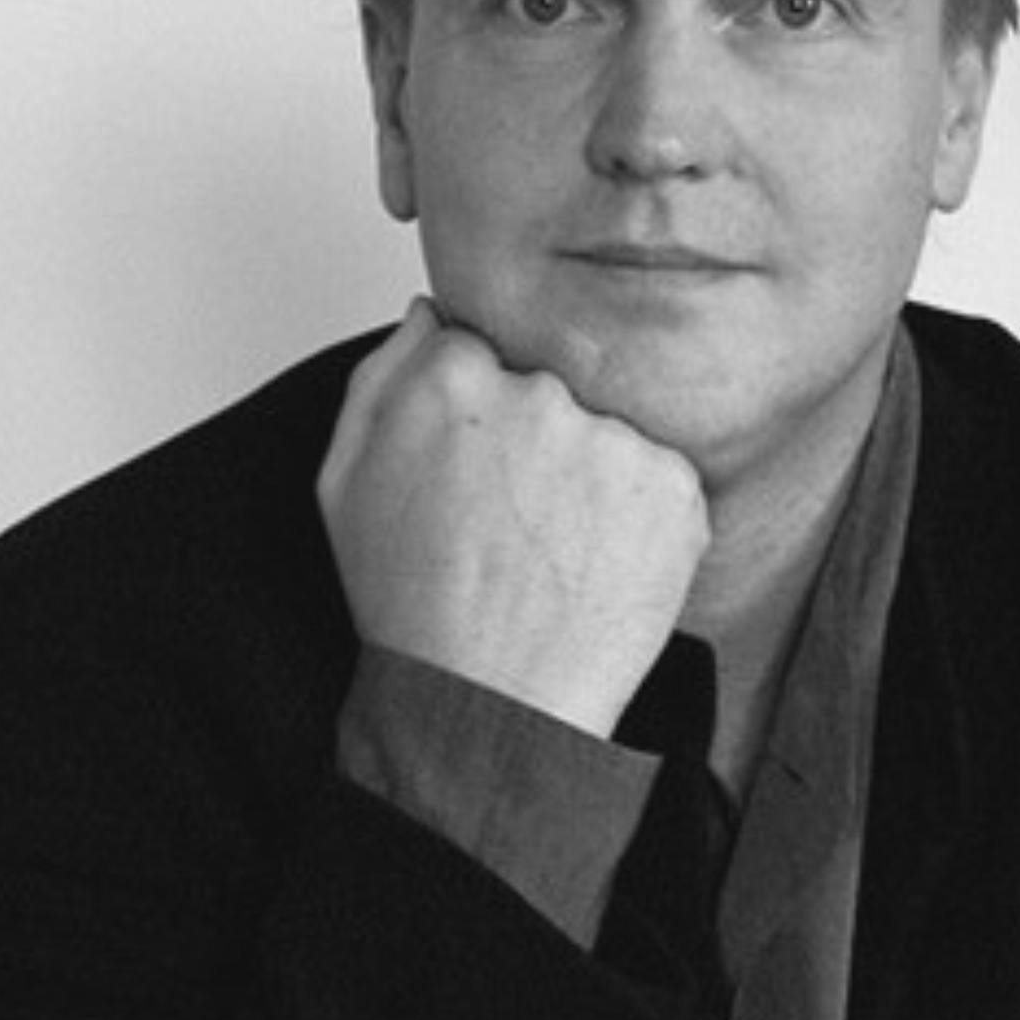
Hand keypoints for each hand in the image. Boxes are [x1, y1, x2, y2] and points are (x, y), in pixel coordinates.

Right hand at [317, 300, 708, 737]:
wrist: (490, 704)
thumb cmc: (413, 605)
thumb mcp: (345, 482)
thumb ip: (382, 375)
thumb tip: (431, 315)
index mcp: (453, 378)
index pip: (485, 351)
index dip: (479, 417)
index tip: (476, 469)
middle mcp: (540, 395)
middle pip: (550, 387)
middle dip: (536, 443)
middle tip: (512, 524)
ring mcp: (613, 441)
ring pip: (607, 432)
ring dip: (590, 478)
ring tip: (553, 552)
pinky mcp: (673, 489)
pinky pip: (660, 478)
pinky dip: (639, 518)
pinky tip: (595, 565)